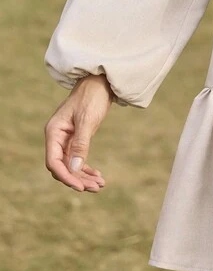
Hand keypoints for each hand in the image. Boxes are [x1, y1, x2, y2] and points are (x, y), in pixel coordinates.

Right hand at [44, 74, 112, 191]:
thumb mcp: (87, 120)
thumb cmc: (91, 97)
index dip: (66, 177)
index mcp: (54, 132)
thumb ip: (80, 144)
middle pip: (62, 167)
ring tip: (100, 185)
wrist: (101, 82)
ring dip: (84, 176)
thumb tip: (74, 169)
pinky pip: (78, 159)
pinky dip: (87, 168)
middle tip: (96, 188)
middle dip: (78, 179)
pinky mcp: (76, 139)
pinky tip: (98, 176)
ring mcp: (66, 139)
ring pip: (71, 165)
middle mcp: (57, 138)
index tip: (80, 187)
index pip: (54, 162)